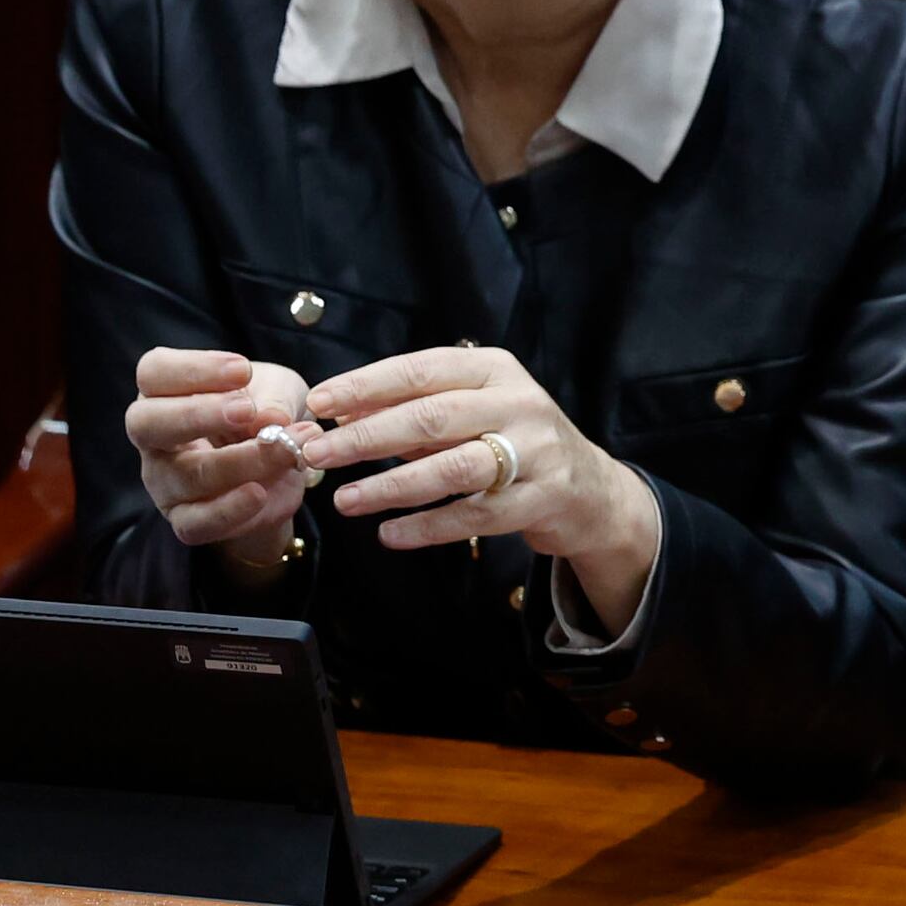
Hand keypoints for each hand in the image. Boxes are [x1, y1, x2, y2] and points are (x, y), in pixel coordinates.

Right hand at [125, 346, 319, 569]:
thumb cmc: (269, 412)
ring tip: (288, 447)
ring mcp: (165, 482)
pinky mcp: (186, 520)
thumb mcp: (281, 391)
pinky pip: (197, 523)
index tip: (244, 370)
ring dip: (243, 460)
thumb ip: (275, 398)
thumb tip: (270, 419)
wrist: (283, 465)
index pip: (153, 374)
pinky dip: (230, 510)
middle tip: (246, 409)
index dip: (193, 370)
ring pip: (187, 474)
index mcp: (167, 393)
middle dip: (197, 414)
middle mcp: (156, 438)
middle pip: (146, 423)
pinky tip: (260, 494)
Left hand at [298, 344, 663, 636]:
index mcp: (496, 370)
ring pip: (453, 467)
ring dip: (391, 485)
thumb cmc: (514, 442)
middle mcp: (519, 403)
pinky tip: (389, 535)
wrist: (589, 489)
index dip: (366, 386)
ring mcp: (535, 452)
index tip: (318, 402)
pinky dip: (426, 526)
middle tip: (316, 453)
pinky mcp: (541, 499)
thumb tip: (338, 416)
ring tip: (345, 501)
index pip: (422, 370)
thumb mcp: (472, 412)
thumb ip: (413, 412)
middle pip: (432, 416)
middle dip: (366, 436)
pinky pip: (473, 515)